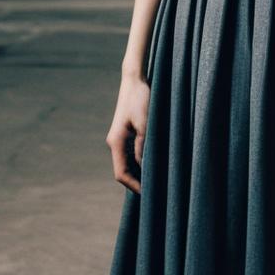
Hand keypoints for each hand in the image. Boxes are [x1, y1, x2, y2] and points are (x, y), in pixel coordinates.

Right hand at [105, 73, 151, 193]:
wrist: (134, 80)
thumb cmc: (140, 99)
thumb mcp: (145, 122)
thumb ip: (143, 145)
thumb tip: (145, 167)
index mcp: (116, 142)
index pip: (121, 173)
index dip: (134, 186)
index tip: (149, 194)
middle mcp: (115, 143)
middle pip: (124, 170)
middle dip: (138, 181)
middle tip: (156, 190)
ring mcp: (120, 138)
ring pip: (128, 163)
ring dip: (140, 172)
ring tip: (158, 179)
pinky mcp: (127, 133)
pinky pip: (132, 153)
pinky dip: (141, 161)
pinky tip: (155, 163)